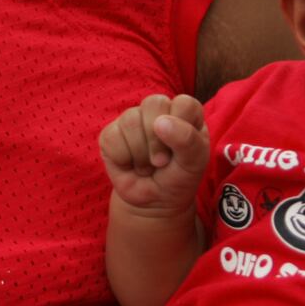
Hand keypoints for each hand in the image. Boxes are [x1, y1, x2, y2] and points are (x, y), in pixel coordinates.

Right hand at [98, 93, 207, 215]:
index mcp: (184, 112)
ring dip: (141, 154)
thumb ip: (187, 140)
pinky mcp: (110, 133)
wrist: (153, 202)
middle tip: (161, 162)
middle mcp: (158, 111)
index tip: (182, 151)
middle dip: (158, 140)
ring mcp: (132, 119)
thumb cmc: (178, 178)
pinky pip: (112, 137)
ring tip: (147, 166)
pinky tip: (130, 165)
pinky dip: (123, 159)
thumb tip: (160, 122)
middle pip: (154, 103)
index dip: (182, 127)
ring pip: (131, 121)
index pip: (184, 103)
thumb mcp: (194, 164)